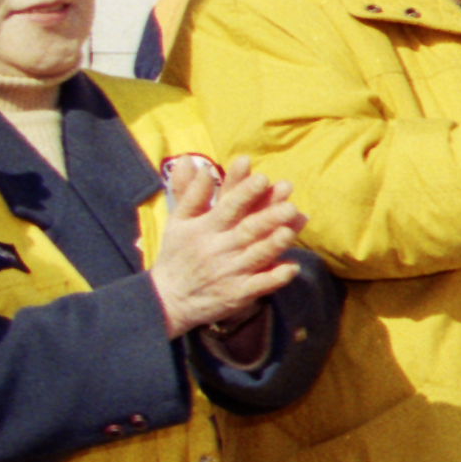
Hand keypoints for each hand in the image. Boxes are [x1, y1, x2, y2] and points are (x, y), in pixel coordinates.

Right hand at [148, 153, 305, 336]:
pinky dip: (275, 278)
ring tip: (289, 231)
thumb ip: (191, 193)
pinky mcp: (238, 294)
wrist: (168, 300)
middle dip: (268, 217)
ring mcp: (230, 273)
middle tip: (290, 205)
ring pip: (256, 256)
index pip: (228, 207)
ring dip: (273, 245)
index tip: (263, 178)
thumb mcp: (178, 222)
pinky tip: (292, 268)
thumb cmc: (178, 254)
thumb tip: (194, 161)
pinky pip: (259, 286)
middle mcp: (218, 249)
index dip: (245, 193)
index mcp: (205, 229)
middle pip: (247, 231)